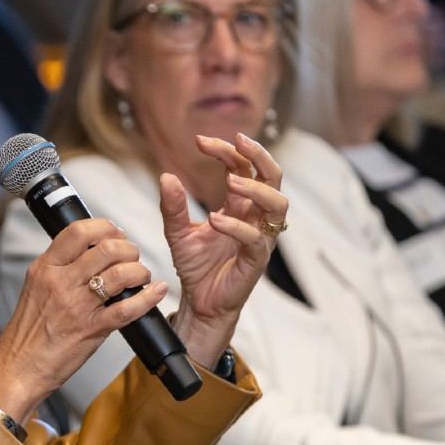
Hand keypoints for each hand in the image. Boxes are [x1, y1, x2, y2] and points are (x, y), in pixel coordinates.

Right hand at [0, 219, 167, 420]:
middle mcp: (60, 282)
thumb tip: (89, 252)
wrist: (17, 368)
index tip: (115, 233)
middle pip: (106, 248)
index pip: (78, 231)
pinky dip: (148, 298)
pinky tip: (156, 292)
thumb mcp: (35, 288)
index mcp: (45, 268)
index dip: (105, 227)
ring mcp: (76, 306)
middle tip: (132, 256)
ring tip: (141, 276)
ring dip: (139, 271)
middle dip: (128, 248)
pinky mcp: (91, 329)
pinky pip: (128, 309)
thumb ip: (59, 268)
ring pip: (120, 274)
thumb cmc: (28, 333)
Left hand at [163, 133, 287, 367]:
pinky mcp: (256, 260)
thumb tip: (166, 176)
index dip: (226, 151)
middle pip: (273, 177)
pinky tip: (214, 220)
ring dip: (256, 189)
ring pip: (278, 204)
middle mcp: (255, 217)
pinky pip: (256, 239)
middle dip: (260, 155)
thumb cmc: (196, 266)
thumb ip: (173, 206)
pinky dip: (237, 227)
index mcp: (240, 206)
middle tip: (239, 141)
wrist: (199, 302)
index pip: (243, 167)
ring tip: (230, 181)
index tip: (200, 141)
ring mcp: (259, 237)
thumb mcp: (177, 232)